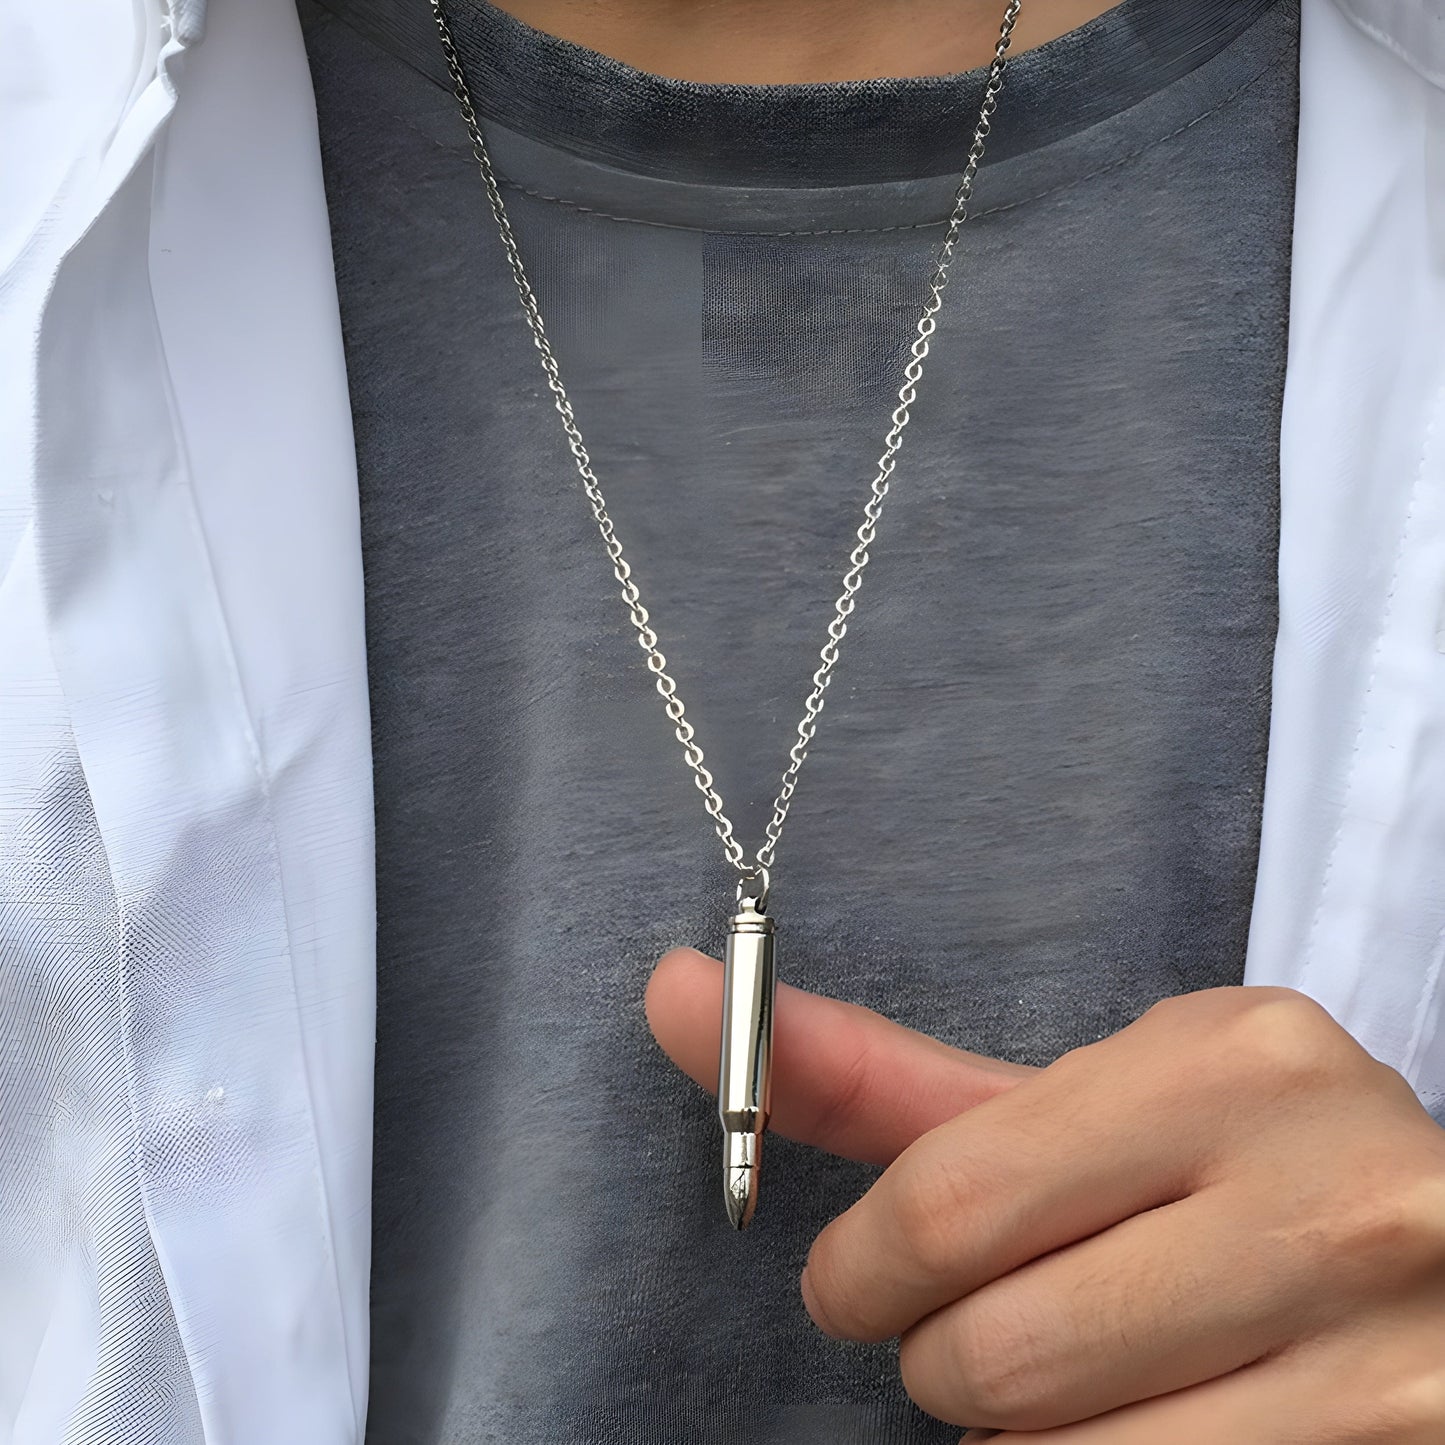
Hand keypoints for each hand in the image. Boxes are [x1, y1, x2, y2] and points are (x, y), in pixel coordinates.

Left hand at [647, 950, 1444, 1441]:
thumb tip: (671, 991)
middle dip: (937, 1359)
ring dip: (1013, 1437)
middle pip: (999, 1353)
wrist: (1441, 1246)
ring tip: (1067, 1372)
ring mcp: (1386, 1353)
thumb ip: (874, 1074)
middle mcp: (1322, 1193)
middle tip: (968, 1331)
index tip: (848, 1286)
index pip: (952, 1199)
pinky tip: (1133, 1421)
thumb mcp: (1077, 1099)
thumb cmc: (1220, 1158)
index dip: (860, 1270)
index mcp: (1225, 1061)